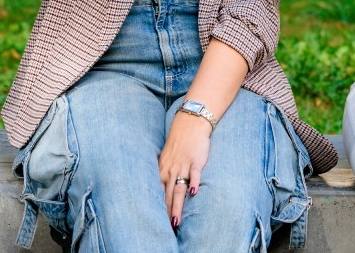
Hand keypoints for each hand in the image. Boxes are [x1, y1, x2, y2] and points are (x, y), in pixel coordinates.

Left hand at [158, 111, 211, 226]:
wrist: (190, 124)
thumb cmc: (179, 143)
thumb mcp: (166, 159)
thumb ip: (164, 174)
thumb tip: (161, 190)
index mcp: (162, 171)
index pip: (159, 194)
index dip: (159, 209)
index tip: (158, 222)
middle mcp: (171, 170)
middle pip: (168, 196)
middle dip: (167, 213)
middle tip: (167, 229)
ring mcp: (183, 166)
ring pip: (179, 189)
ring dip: (177, 206)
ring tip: (176, 221)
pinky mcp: (196, 161)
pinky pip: (194, 173)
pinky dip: (194, 183)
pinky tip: (194, 193)